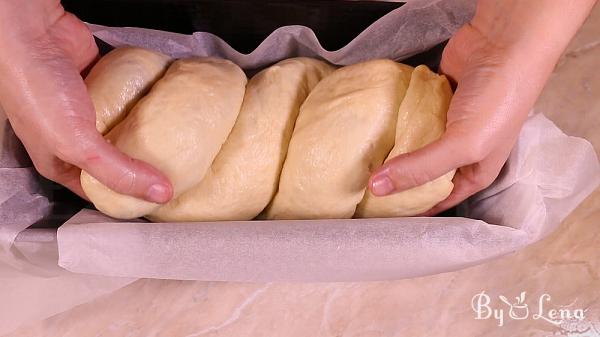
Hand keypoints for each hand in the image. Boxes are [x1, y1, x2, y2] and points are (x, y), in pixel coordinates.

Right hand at [0, 0, 171, 202]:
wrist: (30, 32)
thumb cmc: (39, 94)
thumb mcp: (76, 145)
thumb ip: (119, 171)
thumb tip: (162, 193)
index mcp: (61, 163)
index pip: (103, 191)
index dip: (131, 197)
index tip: (163, 197)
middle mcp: (76, 138)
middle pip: (119, 160)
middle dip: (146, 166)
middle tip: (182, 171)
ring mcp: (90, 110)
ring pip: (127, 128)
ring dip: (150, 133)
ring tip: (183, 144)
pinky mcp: (103, 83)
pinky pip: (130, 98)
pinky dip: (147, 103)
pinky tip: (170, 112)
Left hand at [368, 0, 596, 214]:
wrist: (503, 43)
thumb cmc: (495, 103)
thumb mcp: (463, 145)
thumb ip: (420, 168)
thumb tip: (375, 189)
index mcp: (475, 172)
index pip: (438, 199)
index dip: (412, 209)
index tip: (379, 216)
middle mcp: (459, 151)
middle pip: (421, 173)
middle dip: (395, 180)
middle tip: (360, 190)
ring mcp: (444, 124)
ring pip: (411, 144)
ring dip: (390, 150)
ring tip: (357, 164)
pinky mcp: (432, 100)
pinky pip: (407, 117)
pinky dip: (392, 122)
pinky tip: (368, 132)